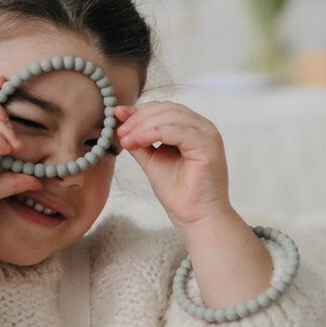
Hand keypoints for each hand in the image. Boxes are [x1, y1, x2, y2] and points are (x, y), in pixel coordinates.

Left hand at [113, 100, 236, 234]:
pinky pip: (177, 131)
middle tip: (120, 132)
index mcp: (192, 127)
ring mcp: (207, 135)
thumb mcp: (153, 160)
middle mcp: (202, 127)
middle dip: (139, 118)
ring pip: (171, 116)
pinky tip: (137, 141)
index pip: (164, 108)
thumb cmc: (179, 193)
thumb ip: (141, 141)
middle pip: (166, 108)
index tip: (117, 118)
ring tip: (126, 139)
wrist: (195, 218)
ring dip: (143, 125)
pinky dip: (153, 133)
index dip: (139, 111)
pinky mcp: (207, 146)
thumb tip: (121, 123)